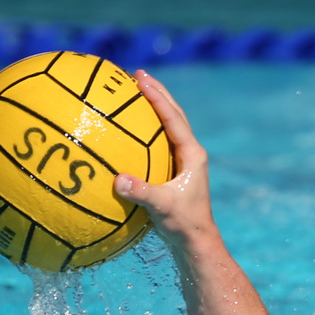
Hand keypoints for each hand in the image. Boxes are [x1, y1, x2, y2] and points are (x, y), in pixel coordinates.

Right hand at [114, 70, 216, 256]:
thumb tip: (118, 180)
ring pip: (168, 125)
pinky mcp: (175, 169)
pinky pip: (159, 140)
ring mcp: (183, 160)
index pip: (173, 118)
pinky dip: (146, 128)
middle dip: (156, 92)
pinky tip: (128, 129)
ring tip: (134, 91)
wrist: (196, 241)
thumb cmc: (183, 224)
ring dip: (154, 106)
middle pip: (173, 113)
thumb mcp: (162, 207)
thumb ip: (142, 193)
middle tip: (137, 74)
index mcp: (192, 154)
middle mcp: (190, 152)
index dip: (157, 97)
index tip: (140, 79)